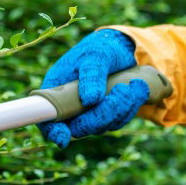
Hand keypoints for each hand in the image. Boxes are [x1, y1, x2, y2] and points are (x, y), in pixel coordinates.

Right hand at [39, 29, 148, 147]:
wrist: (121, 48)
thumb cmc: (100, 48)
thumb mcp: (94, 55)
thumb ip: (91, 75)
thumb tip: (90, 101)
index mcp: (56, 92)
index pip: (47, 119)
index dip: (52, 131)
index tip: (62, 136)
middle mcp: (69, 108)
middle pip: (79, 128)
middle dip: (102, 115)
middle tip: (120, 90)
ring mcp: (88, 114)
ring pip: (103, 126)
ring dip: (122, 107)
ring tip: (133, 83)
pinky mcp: (107, 115)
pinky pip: (118, 120)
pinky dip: (131, 105)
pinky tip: (138, 87)